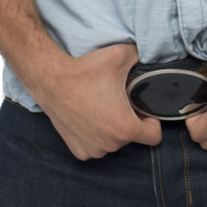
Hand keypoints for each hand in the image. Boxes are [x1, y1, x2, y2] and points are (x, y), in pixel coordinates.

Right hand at [34, 43, 161, 160]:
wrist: (52, 81)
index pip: (154, 136)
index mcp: (125, 127)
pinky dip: (95, 134)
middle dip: (129, 119)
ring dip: (111, 128)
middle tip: (117, 100)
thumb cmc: (85, 71)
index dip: (153, 121)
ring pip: (113, 141)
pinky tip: (88, 116)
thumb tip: (148, 55)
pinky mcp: (79, 151)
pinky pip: (96, 145)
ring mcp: (94, 150)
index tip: (142, 109)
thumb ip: (140, 56)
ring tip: (101, 106)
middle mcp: (111, 144)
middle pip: (132, 136)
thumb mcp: (120, 55)